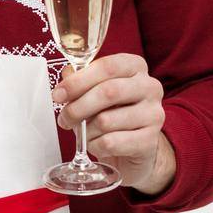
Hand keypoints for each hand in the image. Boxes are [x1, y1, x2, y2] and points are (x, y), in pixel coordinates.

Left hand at [52, 53, 175, 193]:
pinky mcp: (150, 141)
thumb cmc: (111, 111)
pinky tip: (97, 144)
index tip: (58, 95)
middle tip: (64, 118)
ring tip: (84, 133)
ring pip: (106, 120)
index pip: (107, 66)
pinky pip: (111, 143)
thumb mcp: (94, 90)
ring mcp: (154, 114)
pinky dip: (95, 145)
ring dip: (85, 130)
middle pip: (108, 92)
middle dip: (78, 107)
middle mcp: (150, 87)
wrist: (134, 146)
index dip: (78, 81)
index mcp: (135, 67)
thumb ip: (79, 80)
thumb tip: (66, 77)